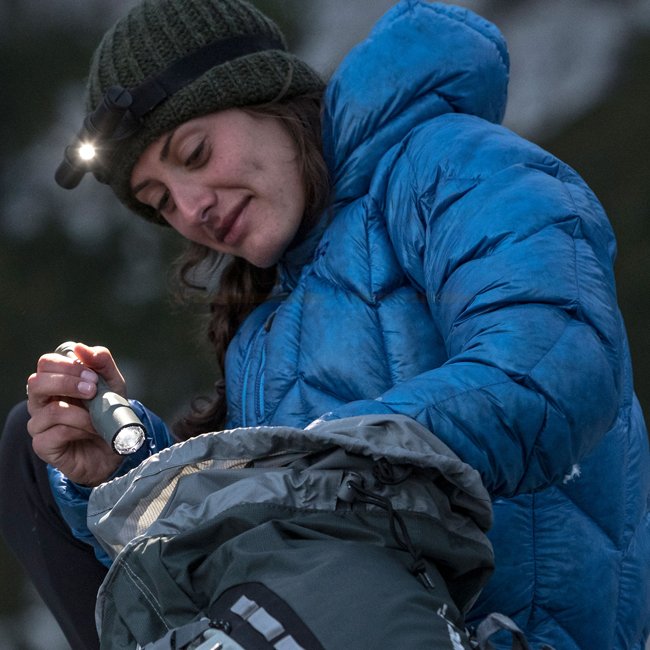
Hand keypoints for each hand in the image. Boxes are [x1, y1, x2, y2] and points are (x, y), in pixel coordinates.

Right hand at [26, 342, 126, 485]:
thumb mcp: (112, 384)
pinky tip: (91, 432)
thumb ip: (101, 363)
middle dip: (67, 383)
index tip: (92, 376)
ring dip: (81, 413)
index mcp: (55, 382)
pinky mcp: (43, 445)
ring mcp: (39, 424)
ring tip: (97, 419)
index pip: (46, 363)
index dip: (68, 366)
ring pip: (49, 410)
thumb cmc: (108, 413)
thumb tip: (81, 347)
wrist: (115, 447)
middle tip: (92, 391)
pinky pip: (56, 433)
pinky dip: (79, 430)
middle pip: (36, 382)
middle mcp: (41, 401)